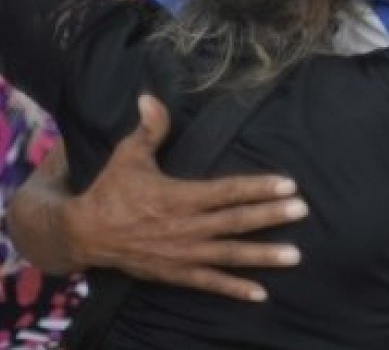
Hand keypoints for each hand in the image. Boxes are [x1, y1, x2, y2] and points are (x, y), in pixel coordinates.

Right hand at [63, 96, 308, 301]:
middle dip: (271, 216)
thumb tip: (150, 97)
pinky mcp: (176, 273)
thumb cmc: (111, 191)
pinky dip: (235, 289)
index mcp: (179, 197)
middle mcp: (185, 227)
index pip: (227, 192)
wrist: (82, 234)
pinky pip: (209, 282)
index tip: (289, 185)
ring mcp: (182, 253)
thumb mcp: (129, 156)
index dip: (258, 188)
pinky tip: (261, 294)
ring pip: (229, 255)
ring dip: (263, 256)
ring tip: (295, 255)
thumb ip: (150, 129)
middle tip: (303, 211)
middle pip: (235, 221)